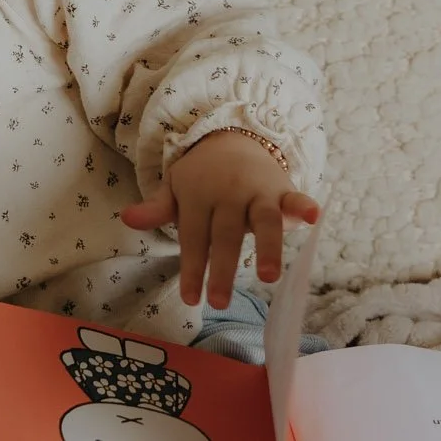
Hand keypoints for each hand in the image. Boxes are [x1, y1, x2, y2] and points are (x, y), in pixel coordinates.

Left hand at [119, 130, 319, 309]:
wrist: (233, 138)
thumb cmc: (202, 176)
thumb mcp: (176, 188)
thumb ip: (157, 208)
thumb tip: (127, 219)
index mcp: (198, 195)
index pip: (193, 237)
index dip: (192, 267)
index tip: (191, 299)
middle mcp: (227, 194)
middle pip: (225, 235)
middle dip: (222, 269)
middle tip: (219, 302)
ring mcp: (256, 191)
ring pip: (263, 221)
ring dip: (267, 248)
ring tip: (268, 277)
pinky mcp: (282, 189)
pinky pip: (294, 197)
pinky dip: (304, 206)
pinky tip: (313, 217)